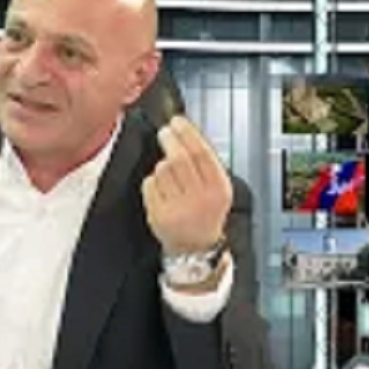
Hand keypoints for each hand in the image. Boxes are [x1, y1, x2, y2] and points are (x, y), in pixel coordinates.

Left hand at [141, 116, 232, 255]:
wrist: (195, 247)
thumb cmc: (205, 212)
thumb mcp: (217, 189)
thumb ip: (205, 164)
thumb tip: (184, 132)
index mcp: (219, 190)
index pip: (202, 154)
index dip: (188, 134)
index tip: (178, 122)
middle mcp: (199, 199)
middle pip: (179, 159)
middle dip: (170, 141)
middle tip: (165, 132)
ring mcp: (178, 208)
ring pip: (162, 171)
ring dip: (162, 166)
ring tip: (169, 174)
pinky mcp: (158, 215)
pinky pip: (149, 185)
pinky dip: (152, 182)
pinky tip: (161, 190)